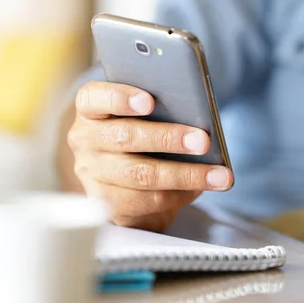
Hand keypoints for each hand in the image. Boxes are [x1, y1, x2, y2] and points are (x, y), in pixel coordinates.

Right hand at [68, 81, 233, 231]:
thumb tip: (194, 115)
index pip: (93, 98)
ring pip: (140, 174)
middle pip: (124, 138)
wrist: (125, 176)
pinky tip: (200, 188)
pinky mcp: (108, 203)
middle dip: (167, 139)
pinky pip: (146, 201)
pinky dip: (179, 195)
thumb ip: (158, 108)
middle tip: (203, 141)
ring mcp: (92, 175)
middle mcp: (84, 141)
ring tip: (219, 175)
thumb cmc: (141, 131)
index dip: (119, 98)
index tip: (149, 101)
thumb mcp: (143, 114)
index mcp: (90, 110)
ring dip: (184, 174)